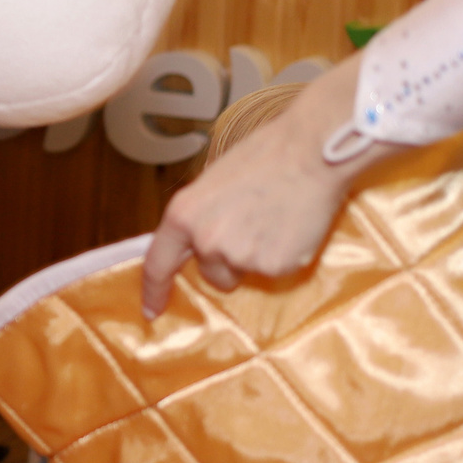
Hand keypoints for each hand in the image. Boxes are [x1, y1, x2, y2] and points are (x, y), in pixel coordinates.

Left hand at [140, 59, 396, 318]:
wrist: (312, 151)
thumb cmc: (266, 155)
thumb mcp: (213, 183)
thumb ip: (200, 217)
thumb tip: (200, 241)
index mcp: (184, 215)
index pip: (158, 264)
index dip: (154, 290)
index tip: (151, 310)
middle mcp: (206, 241)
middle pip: (211, 273)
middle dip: (227, 260)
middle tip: (252, 226)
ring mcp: (240, 257)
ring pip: (243, 274)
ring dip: (254, 259)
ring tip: (273, 221)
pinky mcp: (274, 266)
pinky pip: (274, 271)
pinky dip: (283, 256)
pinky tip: (291, 227)